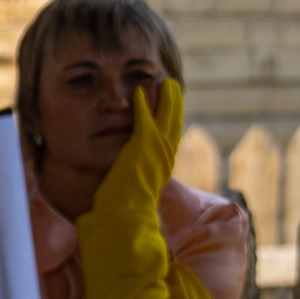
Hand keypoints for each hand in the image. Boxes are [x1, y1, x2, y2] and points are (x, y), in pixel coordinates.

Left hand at [86, 75, 183, 231]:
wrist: (125, 216)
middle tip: (172, 86)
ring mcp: (156, 150)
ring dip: (165, 97)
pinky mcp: (142, 145)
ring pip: (165, 116)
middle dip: (175, 103)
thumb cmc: (125, 209)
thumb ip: (139, 174)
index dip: (173, 119)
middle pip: (174, 122)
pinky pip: (144, 118)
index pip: (172, 136)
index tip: (173, 106)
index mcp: (165, 165)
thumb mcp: (137, 187)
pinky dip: (142, 103)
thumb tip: (132, 171)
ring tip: (163, 82)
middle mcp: (166, 156)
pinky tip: (138, 91)